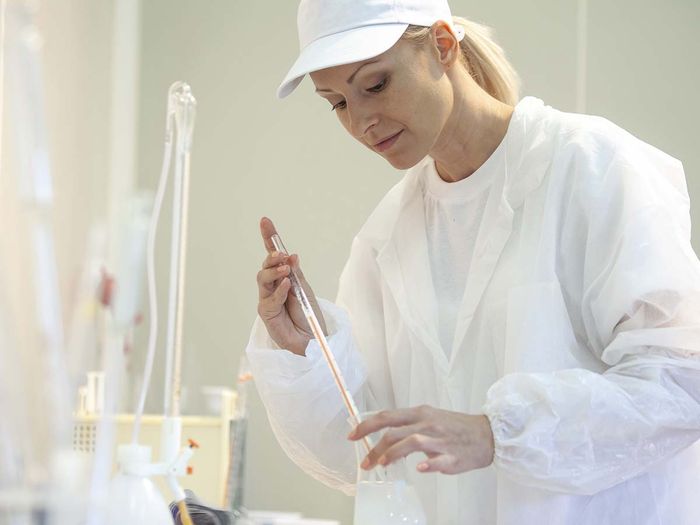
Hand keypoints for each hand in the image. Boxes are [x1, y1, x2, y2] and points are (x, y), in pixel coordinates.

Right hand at [256, 217, 327, 355]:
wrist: (313, 340)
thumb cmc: (309, 315)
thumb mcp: (306, 289)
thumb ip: (297, 273)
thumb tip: (291, 255)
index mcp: (284, 277)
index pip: (274, 255)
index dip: (269, 238)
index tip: (265, 221)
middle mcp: (273, 286)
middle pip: (265, 266)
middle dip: (271, 256)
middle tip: (281, 254)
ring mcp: (268, 299)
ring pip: (262, 279)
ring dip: (274, 271)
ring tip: (285, 268)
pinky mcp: (266, 313)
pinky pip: (269, 299)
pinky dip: (279, 290)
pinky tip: (287, 285)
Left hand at [348, 405, 493, 473]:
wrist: (487, 434)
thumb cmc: (455, 427)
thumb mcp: (429, 419)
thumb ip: (408, 426)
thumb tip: (385, 438)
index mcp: (420, 414)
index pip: (387, 416)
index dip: (367, 426)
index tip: (352, 436)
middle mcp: (427, 424)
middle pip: (394, 432)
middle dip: (374, 447)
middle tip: (364, 463)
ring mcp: (440, 440)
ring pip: (412, 442)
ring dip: (394, 453)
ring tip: (382, 464)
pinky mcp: (453, 456)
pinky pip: (439, 460)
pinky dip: (429, 464)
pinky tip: (419, 468)